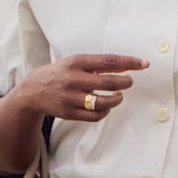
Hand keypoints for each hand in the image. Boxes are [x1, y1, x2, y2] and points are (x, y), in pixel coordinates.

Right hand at [13, 54, 147, 121]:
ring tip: (118, 95)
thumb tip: (128, 66)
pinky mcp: (69, 112)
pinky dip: (105, 111)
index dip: (129, 63)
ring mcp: (70, 97)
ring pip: (103, 102)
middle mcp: (73, 79)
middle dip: (125, 83)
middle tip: (129, 82)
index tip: (144, 64)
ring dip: (116, 99)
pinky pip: (95, 115)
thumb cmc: (62, 73)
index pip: (108, 61)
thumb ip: (99, 64)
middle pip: (108, 82)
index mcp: (76, 62)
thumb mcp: (76, 62)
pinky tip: (107, 106)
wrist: (33, 90)